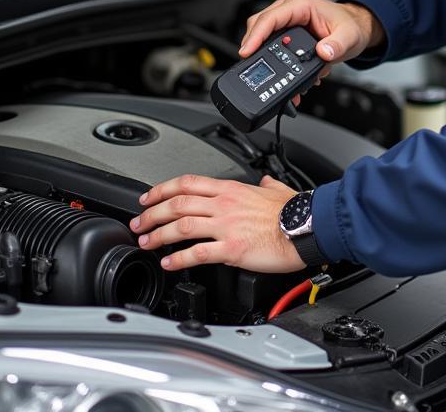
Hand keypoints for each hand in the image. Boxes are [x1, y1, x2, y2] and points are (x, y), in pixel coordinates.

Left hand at [131, 174, 304, 273]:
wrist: (307, 227)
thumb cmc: (294, 211)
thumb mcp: (277, 189)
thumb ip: (267, 185)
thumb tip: (265, 181)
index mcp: (231, 189)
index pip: (187, 183)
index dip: (162, 190)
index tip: (148, 198)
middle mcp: (224, 205)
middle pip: (177, 204)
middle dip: (152, 214)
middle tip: (139, 223)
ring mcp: (226, 226)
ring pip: (181, 227)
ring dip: (158, 236)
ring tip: (146, 244)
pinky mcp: (232, 249)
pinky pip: (198, 253)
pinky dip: (179, 259)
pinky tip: (169, 264)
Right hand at [239, 0, 383, 74]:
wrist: (356, 27)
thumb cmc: (350, 25)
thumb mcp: (348, 36)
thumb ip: (337, 45)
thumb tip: (324, 51)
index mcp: (300, 5)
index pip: (270, 18)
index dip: (255, 35)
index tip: (247, 51)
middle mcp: (289, 10)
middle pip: (259, 26)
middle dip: (254, 48)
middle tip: (254, 67)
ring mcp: (286, 21)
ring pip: (263, 36)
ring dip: (265, 57)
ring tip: (275, 79)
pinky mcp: (287, 33)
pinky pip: (272, 45)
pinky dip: (274, 61)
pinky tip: (284, 77)